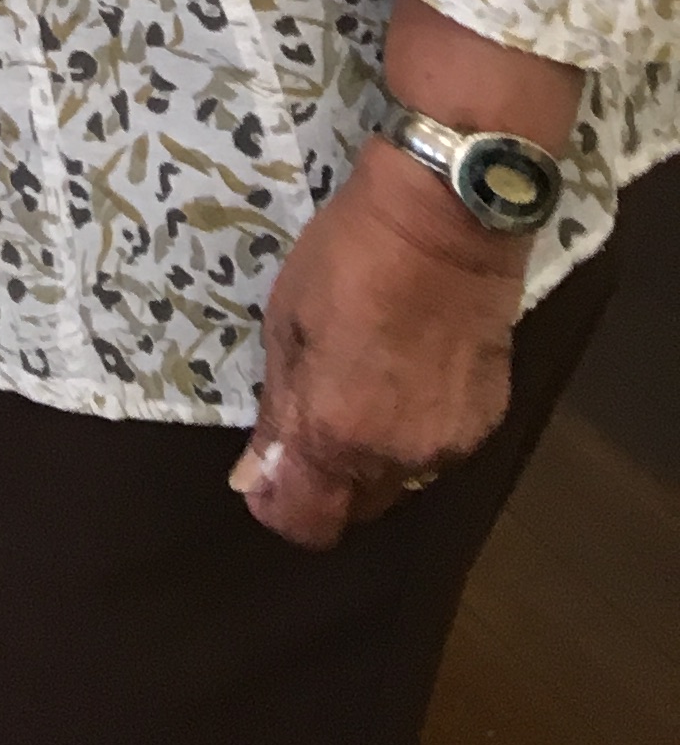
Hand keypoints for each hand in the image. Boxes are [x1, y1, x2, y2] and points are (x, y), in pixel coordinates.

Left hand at [232, 145, 530, 547]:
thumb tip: (256, 478)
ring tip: (367, 381)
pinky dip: (417, 427)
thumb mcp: (287, 322)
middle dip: (328, 480)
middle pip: (356, 508)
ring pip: (399, 479)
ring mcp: (451, 443)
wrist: (446, 222)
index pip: (307, 521)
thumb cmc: (348, 259)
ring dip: (375, 453)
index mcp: (337, 432)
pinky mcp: (488, 420)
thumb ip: (278, 411)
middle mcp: (398, 457)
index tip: (267, 469)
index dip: (279, 503)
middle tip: (315, 415)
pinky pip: (439, 448)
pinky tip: (410, 372)